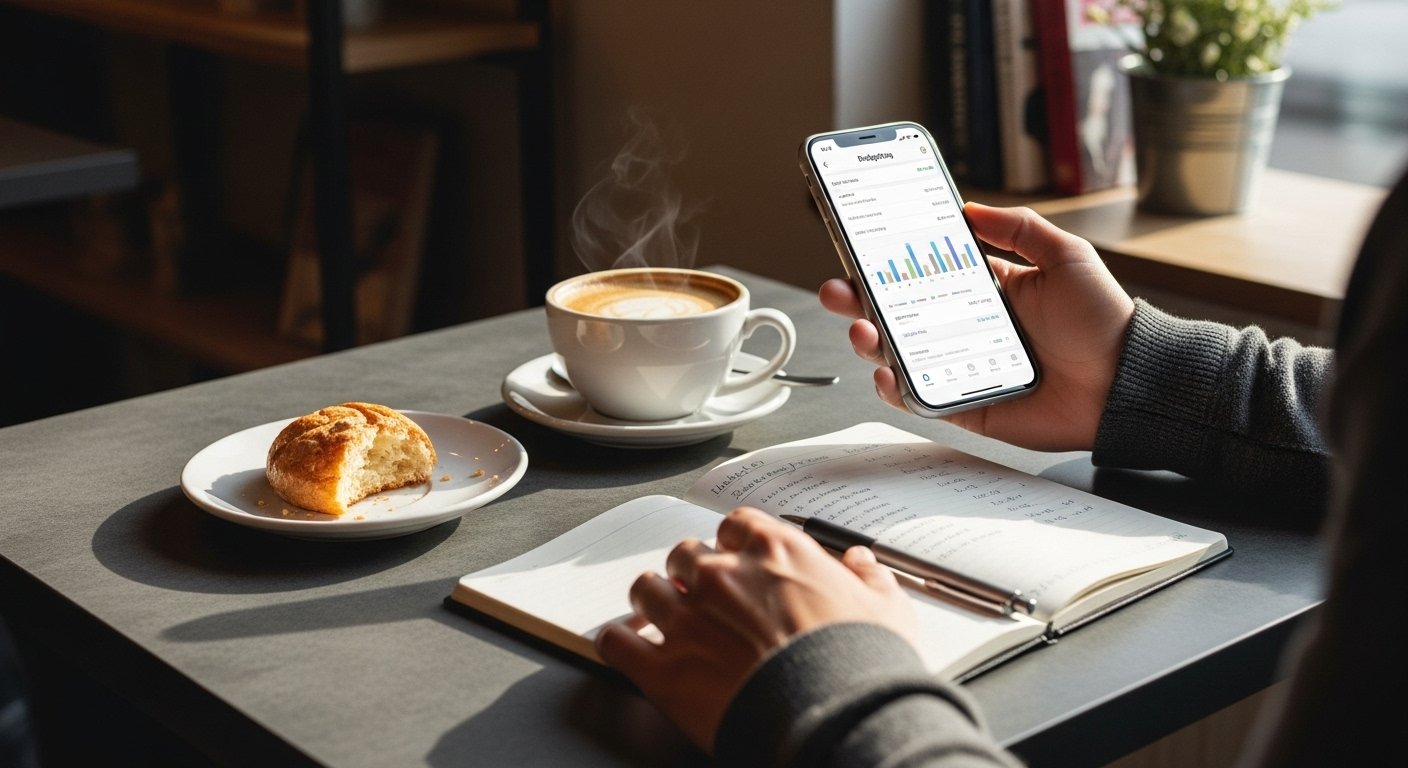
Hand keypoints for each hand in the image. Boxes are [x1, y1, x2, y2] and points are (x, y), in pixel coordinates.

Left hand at [595, 506, 918, 751]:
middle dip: (690, 573)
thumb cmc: (861, 664)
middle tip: (702, 596)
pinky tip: (627, 646)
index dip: (734, 545)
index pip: (734, 525)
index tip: (738, 562)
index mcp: (774, 549)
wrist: (837, 717)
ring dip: (653, 602)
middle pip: (685, 554)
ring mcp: (687, 618)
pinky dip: (618, 642)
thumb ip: (870, 576)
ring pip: (645, 589)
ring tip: (660, 617)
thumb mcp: (888, 608)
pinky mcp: (663, 668)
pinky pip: (616, 642)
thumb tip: (860, 562)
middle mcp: (723, 574)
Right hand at [818, 202, 1134, 450]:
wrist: (1125, 384)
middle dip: (858, 300)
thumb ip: (1018, 228)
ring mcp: (959, 367)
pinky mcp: (964, 406)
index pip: (922, 272)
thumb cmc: (1103, 322)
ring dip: (868, 340)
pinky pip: (916, 397)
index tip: (858, 247)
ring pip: (897, 354)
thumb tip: (968, 207)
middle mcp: (965, 328)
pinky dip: (893, 388)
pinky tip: (885, 372)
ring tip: (862, 329)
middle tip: (838, 288)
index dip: (887, 262)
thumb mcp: (1066, 257)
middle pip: (896, 313)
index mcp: (985, 291)